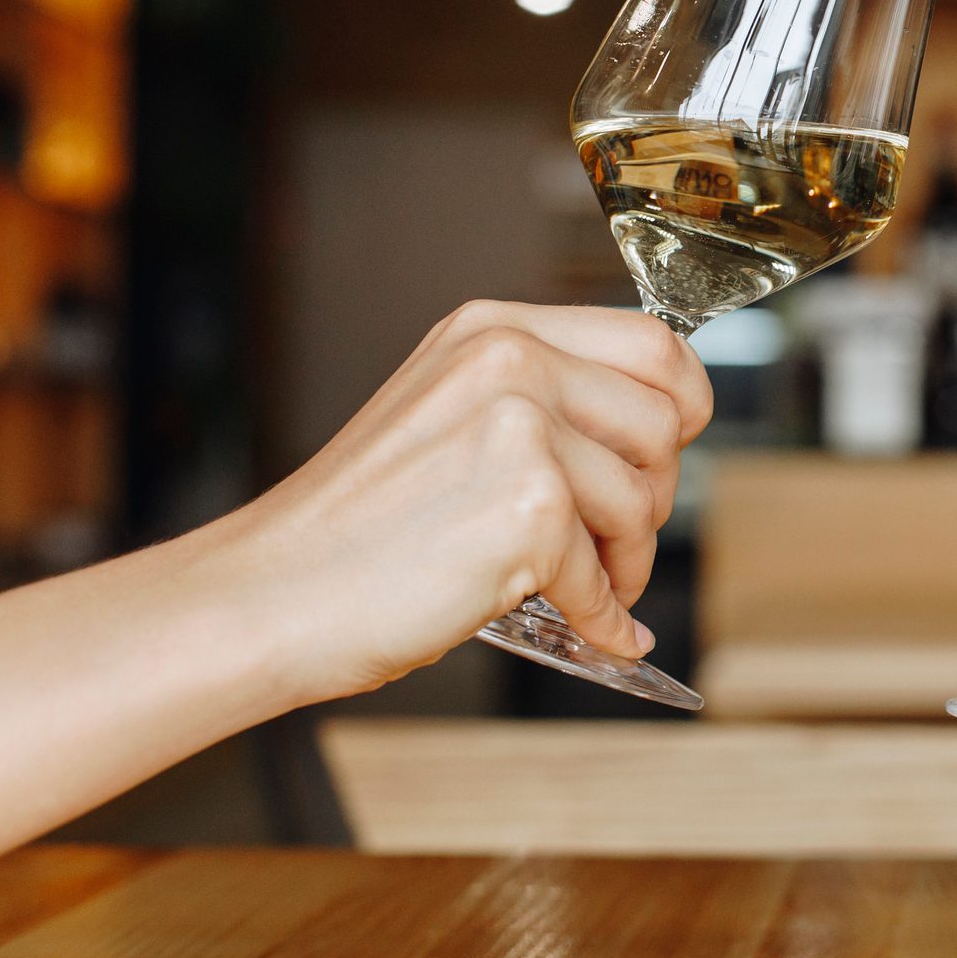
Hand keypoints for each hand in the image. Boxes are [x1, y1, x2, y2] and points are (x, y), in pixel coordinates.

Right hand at [207, 301, 711, 702]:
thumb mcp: (448, 410)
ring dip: (628, 559)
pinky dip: (602, 617)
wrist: (273, 593)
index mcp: (494, 329)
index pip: (654, 341)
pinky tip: (589, 628)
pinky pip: (605, 575)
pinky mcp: (526, 509)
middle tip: (616, 537)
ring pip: (643, 499)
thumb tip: (659, 426)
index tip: (672, 447)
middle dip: (656, 491)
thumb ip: (542, 397)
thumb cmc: (358, 522)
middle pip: (664, 420)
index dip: (683, 402)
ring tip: (583, 583)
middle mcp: (509, 362)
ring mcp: (519, 430)